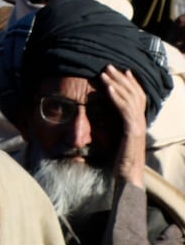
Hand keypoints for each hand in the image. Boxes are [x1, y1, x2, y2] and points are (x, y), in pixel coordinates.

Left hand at [101, 65, 149, 188]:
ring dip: (116, 84)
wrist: (128, 178)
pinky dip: (117, 98)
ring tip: (104, 72)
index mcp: (137, 123)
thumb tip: (106, 118)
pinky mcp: (132, 132)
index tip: (124, 70)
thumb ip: (116, 128)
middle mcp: (140, 122)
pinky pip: (125, 112)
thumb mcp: (117, 140)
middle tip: (109, 65)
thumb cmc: (120, 162)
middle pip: (134, 94)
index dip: (132, 83)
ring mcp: (137, 127)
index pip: (137, 98)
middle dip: (122, 78)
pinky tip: (108, 89)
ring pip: (130, 99)